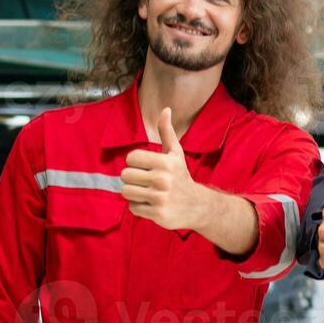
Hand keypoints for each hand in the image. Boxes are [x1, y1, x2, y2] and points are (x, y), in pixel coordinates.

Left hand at [121, 108, 203, 229]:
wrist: (198, 205)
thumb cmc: (181, 176)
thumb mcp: (175, 153)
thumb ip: (166, 131)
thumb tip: (165, 109)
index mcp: (165, 162)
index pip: (130, 158)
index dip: (136, 163)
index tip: (147, 168)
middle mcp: (162, 179)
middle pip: (125, 175)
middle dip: (134, 179)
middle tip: (147, 182)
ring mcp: (160, 197)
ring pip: (126, 192)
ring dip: (135, 194)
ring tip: (149, 193)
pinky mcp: (157, 213)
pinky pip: (133, 208)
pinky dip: (140, 208)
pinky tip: (153, 205)